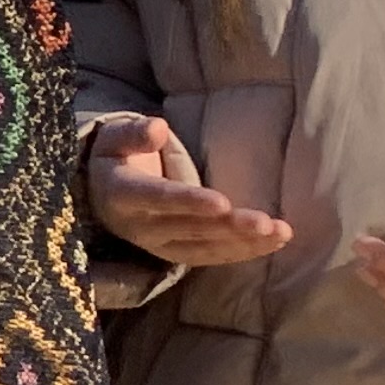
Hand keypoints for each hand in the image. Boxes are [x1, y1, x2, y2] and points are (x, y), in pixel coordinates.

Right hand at [85, 113, 288, 266]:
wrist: (104, 194)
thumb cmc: (117, 158)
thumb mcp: (115, 138)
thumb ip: (134, 133)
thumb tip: (158, 129)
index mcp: (122, 195)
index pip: (157, 199)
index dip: (188, 202)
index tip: (222, 202)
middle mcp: (140, 227)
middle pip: (188, 228)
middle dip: (228, 227)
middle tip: (264, 223)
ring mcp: (160, 244)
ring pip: (205, 247)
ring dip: (244, 243)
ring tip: (280, 232)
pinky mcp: (178, 253)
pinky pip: (212, 256)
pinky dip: (245, 251)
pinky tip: (274, 241)